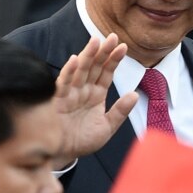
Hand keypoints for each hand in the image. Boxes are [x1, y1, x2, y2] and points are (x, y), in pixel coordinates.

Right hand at [52, 34, 137, 167]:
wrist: (62, 156)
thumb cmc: (81, 142)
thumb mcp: (106, 127)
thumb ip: (120, 111)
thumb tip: (135, 94)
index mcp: (95, 95)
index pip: (106, 73)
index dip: (114, 60)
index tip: (123, 46)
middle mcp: (82, 91)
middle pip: (94, 67)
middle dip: (103, 52)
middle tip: (112, 36)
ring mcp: (69, 94)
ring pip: (80, 71)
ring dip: (88, 56)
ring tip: (96, 41)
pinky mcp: (57, 101)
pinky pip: (63, 84)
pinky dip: (69, 72)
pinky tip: (76, 60)